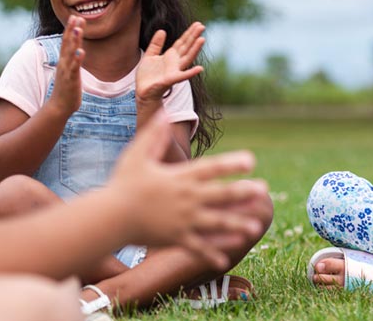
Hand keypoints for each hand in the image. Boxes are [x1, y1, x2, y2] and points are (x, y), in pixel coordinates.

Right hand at [47, 16, 84, 114]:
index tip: (75, 16)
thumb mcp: (70, 70)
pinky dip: (77, 59)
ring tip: (78, 29)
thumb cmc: (67, 88)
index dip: (71, 29)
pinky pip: (74, 68)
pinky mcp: (71, 79)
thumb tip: (76, 50)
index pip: (67, 41)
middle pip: (67, 43)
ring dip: (74, 40)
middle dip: (71, 29)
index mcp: (64, 60)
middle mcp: (64, 62)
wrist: (60, 106)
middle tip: (75, 16)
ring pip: (70, 52)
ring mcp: (66, 70)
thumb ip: (72, 59)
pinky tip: (81, 52)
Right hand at [109, 113, 266, 269]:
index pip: (211, 168)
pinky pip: (198, 248)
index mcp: (180, 178)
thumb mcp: (137, 155)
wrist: (109, 217)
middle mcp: (186, 199)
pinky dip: (212, 254)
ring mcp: (183, 221)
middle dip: (243, 192)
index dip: (232, 163)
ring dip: (237, 225)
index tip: (251, 160)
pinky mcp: (176, 239)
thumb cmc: (121, 184)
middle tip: (264, 190)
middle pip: (221, 194)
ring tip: (255, 227)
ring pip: (216, 223)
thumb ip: (153, 135)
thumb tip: (165, 113)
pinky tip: (227, 260)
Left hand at [136, 23, 205, 102]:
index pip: (182, 42)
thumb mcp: (150, 56)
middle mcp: (175, 63)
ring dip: (195, 49)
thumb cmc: (147, 76)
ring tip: (202, 39)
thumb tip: (162, 30)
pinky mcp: (170, 80)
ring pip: (187, 58)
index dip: (189, 33)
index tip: (197, 24)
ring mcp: (174, 71)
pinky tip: (200, 69)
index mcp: (170, 56)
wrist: (142, 92)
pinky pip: (182, 76)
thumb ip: (156, 44)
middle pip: (186, 47)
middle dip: (194, 37)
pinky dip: (191, 73)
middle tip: (202, 26)